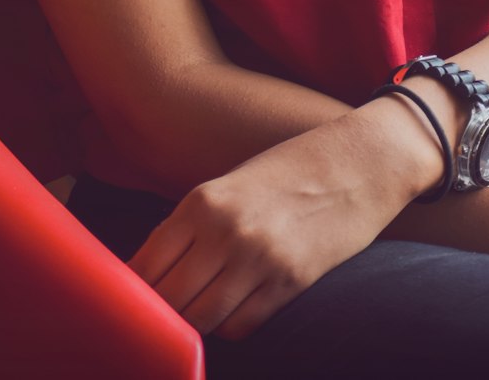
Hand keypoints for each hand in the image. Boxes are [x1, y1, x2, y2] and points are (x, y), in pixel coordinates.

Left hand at [128, 116, 408, 339]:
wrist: (361, 160)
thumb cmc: (292, 167)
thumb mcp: (232, 182)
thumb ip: (194, 223)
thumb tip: (153, 269)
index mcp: (203, 201)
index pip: (146, 264)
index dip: (131, 291)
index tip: (126, 303)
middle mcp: (226, 231)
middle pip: (168, 299)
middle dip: (157, 315)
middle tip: (154, 321)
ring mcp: (259, 259)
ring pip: (202, 320)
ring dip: (193, 326)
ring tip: (192, 320)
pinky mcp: (291, 282)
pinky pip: (242, 325)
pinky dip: (229, 327)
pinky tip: (230, 314)